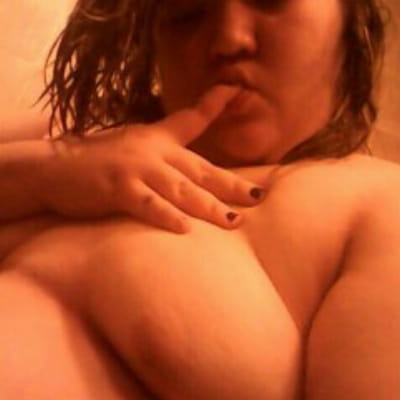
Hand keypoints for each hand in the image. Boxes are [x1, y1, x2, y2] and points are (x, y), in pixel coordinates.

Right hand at [35, 85, 265, 232]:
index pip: (191, 122)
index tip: (238, 92)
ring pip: (180, 190)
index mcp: (157, 141)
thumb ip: (162, 152)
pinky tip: (184, 228)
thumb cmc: (99, 161)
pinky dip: (166, 216)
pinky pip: (147, 205)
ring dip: (208, 206)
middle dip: (231, 185)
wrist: (54, 167)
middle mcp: (152, 152)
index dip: (215, 105)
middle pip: (199, 170)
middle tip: (259, 196)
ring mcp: (136, 170)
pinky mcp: (117, 189)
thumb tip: (186, 169)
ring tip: (233, 221)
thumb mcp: (134, 147)